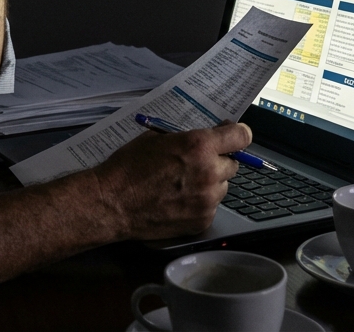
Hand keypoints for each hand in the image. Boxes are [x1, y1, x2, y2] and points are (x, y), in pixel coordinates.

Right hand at [91, 122, 251, 240]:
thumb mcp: (156, 138)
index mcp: (199, 146)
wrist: (112, 202)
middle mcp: (209, 172)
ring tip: (183, 185)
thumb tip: (205, 138)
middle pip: (233, 164)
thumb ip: (186, 139)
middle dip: (218, 161)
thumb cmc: (128, 167)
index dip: (238, 134)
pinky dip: (200, 203)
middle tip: (197, 163)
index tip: (233, 135)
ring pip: (222, 187)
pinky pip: (211, 207)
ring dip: (209, 184)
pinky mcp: (202, 221)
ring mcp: (207, 200)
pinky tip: (178, 200)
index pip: (241, 136)